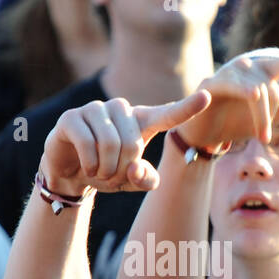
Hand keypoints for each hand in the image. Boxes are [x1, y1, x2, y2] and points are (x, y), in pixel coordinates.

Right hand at [39, 91, 211, 194]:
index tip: (207, 96)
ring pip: (111, 144)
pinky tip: (87, 167)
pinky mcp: (71, 117)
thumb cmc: (109, 171)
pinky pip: (87, 144)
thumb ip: (146, 180)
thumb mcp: (134, 182)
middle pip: (133, 144)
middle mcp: (120, 109)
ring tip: (100, 171)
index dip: (187, 107)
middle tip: (113, 174)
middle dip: (123, 169)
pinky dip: (90, 165)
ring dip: (106, 169)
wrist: (72, 172)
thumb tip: (135, 168)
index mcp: (143, 121)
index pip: (168, 114)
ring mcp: (94, 109)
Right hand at [176, 49, 278, 153]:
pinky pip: (236, 86)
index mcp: (262, 72)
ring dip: (263, 118)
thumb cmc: (239, 120)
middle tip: (268, 134)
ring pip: (259, 89)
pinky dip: (246, 96)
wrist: (205, 134)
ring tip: (262, 138)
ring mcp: (229, 72)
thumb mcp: (274, 113)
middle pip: (273, 80)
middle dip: (276, 108)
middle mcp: (246, 67)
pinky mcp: (212, 82)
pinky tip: (253, 96)